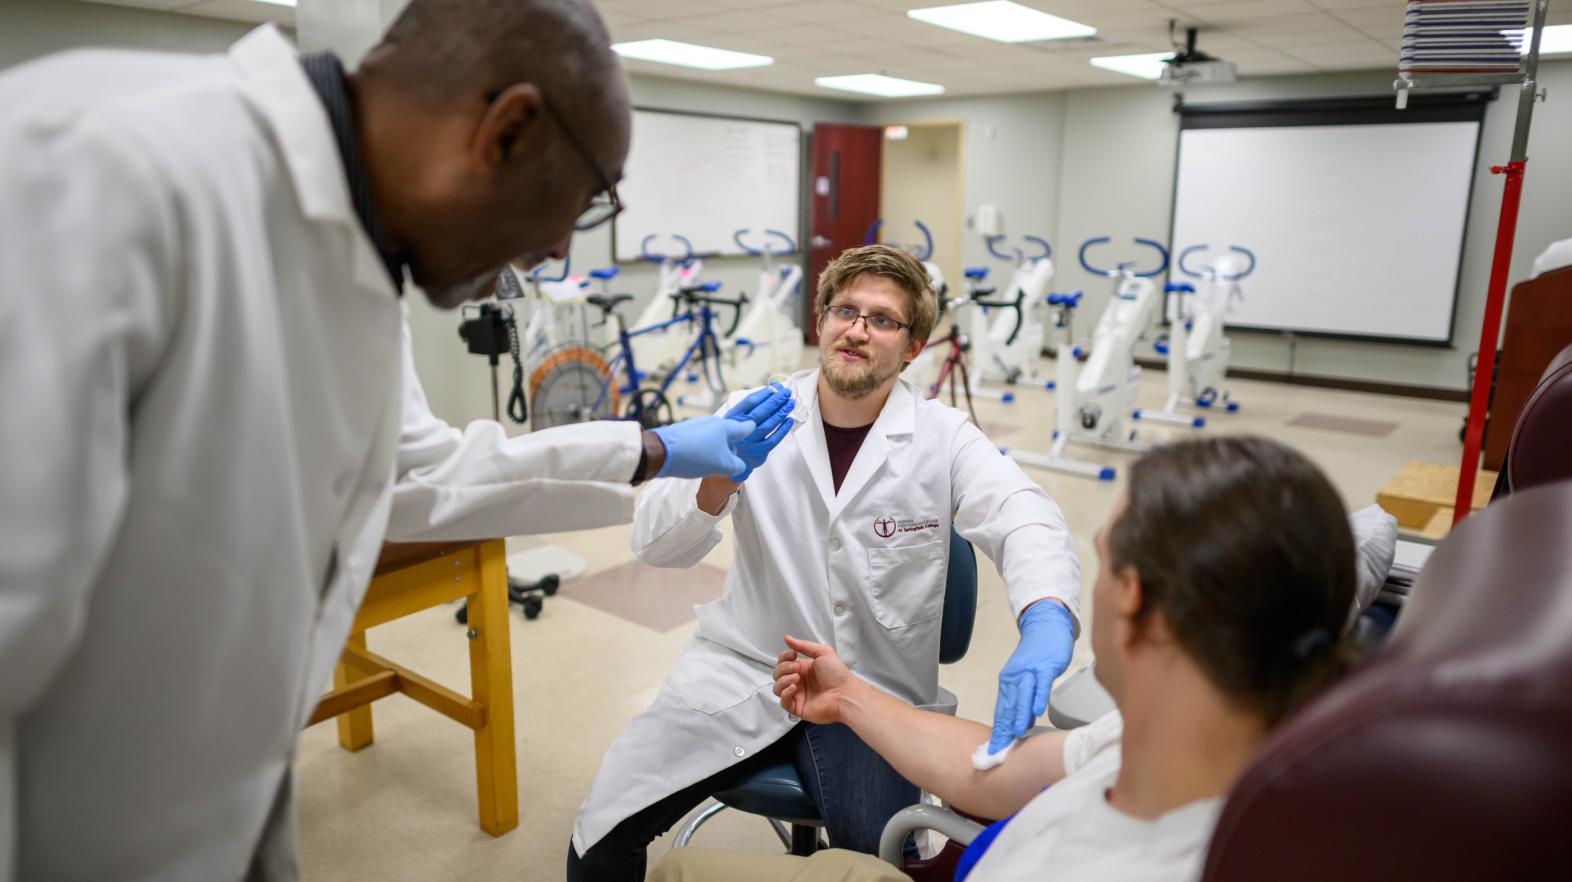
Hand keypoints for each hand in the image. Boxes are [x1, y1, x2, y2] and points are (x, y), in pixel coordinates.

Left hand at [651, 416, 751, 479]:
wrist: (660, 451)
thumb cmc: (696, 456)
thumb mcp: (722, 466)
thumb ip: (736, 466)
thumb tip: (740, 466)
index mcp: (726, 427)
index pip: (748, 427)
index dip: (754, 434)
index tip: (756, 441)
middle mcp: (714, 421)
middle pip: (730, 434)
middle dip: (733, 447)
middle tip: (732, 462)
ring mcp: (698, 424)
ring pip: (715, 437)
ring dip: (717, 449)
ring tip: (713, 464)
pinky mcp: (685, 430)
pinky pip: (701, 439)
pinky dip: (704, 448)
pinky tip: (698, 460)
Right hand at [724, 384, 795, 481]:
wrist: (731, 460)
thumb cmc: (737, 433)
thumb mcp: (735, 418)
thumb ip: (751, 406)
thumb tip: (773, 389)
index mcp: (733, 417)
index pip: (750, 402)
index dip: (765, 393)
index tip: (776, 386)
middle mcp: (739, 429)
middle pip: (761, 412)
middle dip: (776, 400)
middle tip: (787, 392)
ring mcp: (749, 442)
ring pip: (768, 425)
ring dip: (781, 413)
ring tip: (791, 403)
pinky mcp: (758, 453)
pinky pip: (773, 439)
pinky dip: (783, 429)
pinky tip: (789, 420)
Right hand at [773, 635, 856, 724]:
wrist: (845, 694)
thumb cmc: (838, 675)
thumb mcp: (823, 652)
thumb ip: (803, 645)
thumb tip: (788, 639)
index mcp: (804, 668)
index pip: (783, 662)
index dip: (784, 657)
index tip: (792, 655)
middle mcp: (799, 681)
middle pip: (778, 674)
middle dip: (784, 668)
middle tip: (796, 668)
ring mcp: (798, 694)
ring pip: (777, 688)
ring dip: (783, 680)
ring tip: (796, 678)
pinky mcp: (798, 707)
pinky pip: (783, 702)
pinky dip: (785, 694)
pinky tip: (794, 688)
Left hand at [988, 601, 1074, 754]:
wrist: (1046, 627)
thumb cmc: (1037, 656)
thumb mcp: (1026, 679)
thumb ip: (1023, 701)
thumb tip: (1021, 724)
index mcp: (1007, 681)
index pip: (1000, 710)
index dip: (997, 731)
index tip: (994, 750)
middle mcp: (1014, 677)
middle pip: (1008, 706)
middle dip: (1003, 729)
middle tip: (1000, 748)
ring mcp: (1029, 671)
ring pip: (1021, 696)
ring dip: (1018, 716)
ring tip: (1015, 734)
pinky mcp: (1045, 666)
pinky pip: (1041, 684)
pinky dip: (1038, 698)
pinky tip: (1036, 712)